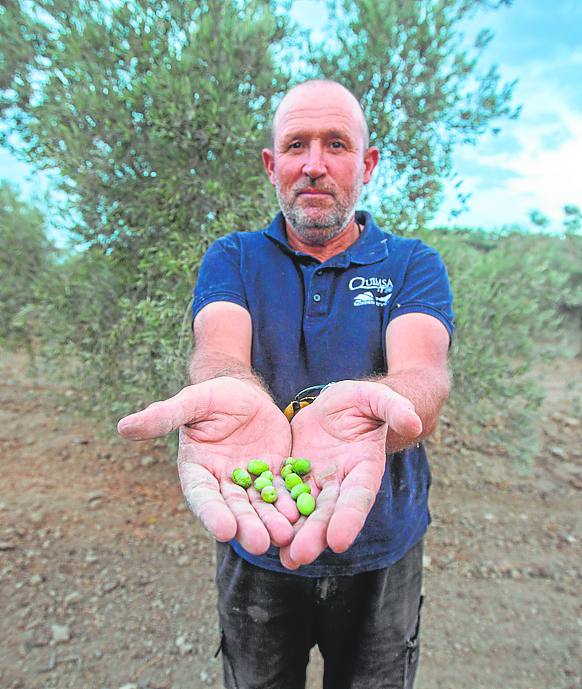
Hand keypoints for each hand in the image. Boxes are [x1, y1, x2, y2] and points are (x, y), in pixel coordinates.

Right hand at [117, 377, 296, 554]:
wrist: (244, 393)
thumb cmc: (212, 397)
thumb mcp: (191, 402)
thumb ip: (164, 416)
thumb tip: (123, 426)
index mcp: (198, 471)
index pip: (202, 497)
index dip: (212, 513)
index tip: (224, 531)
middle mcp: (223, 483)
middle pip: (234, 509)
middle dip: (248, 526)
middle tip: (261, 543)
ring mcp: (250, 481)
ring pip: (260, 506)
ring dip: (272, 521)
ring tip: (285, 535)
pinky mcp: (274, 473)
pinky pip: (283, 491)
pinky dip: (291, 503)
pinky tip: (302, 514)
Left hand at [279, 380, 421, 568]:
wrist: (335, 405)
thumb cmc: (362, 402)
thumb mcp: (377, 399)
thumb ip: (394, 409)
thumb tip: (414, 422)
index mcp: (364, 469)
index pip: (358, 497)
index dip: (349, 518)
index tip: (338, 541)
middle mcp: (341, 484)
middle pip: (328, 513)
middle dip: (315, 535)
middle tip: (299, 556)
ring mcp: (317, 484)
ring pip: (305, 512)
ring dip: (295, 535)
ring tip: (283, 558)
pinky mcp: (295, 477)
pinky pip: (283, 496)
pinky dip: (276, 515)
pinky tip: (264, 533)